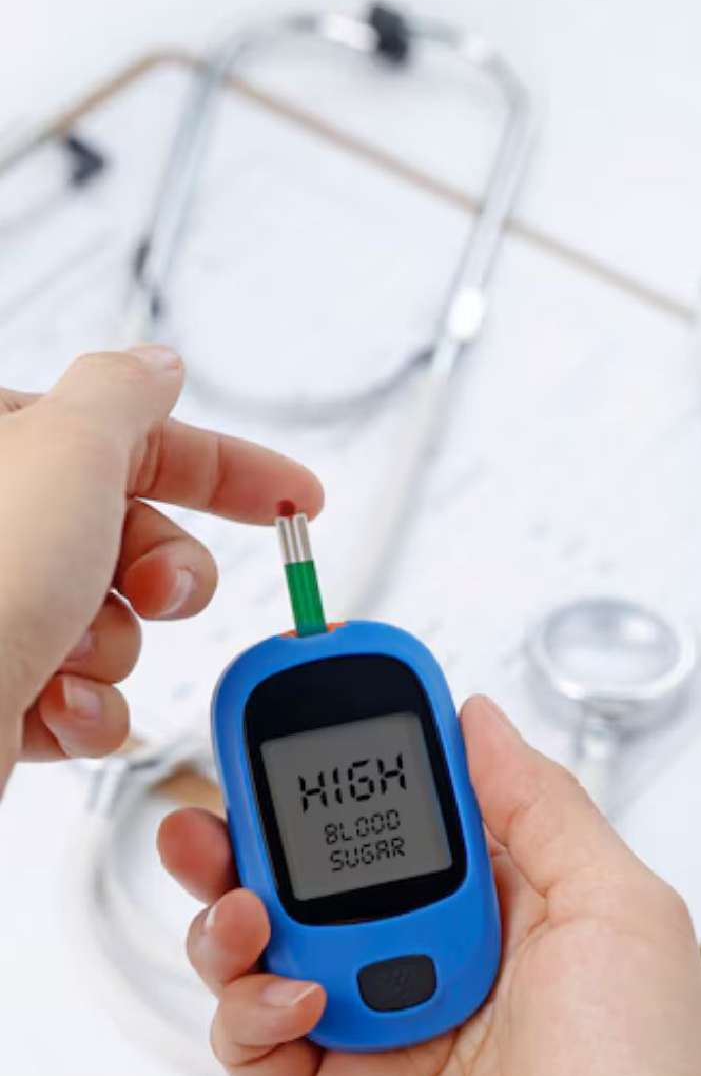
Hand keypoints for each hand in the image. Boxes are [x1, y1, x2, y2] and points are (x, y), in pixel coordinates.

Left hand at [0, 345, 321, 785]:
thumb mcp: (69, 448)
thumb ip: (126, 395)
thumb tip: (158, 366)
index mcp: (8, 449)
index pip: (139, 438)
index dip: (230, 468)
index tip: (297, 498)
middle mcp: (5, 525)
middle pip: (138, 537)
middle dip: (167, 575)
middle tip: (158, 591)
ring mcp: (0, 609)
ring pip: (119, 624)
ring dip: (114, 648)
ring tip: (70, 656)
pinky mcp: (0, 686)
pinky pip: (87, 693)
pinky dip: (86, 709)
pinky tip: (54, 705)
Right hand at [160, 699, 700, 1075]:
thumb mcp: (617, 908)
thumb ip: (539, 801)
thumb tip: (478, 718)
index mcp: (488, 902)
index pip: (397, 809)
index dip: (346, 758)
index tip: (304, 711)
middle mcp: (420, 956)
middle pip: (308, 870)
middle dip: (251, 826)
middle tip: (221, 795)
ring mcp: (368, 1025)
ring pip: (260, 943)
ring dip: (228, 907)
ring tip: (241, 901)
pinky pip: (250, 1036)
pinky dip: (250, 1003)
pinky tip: (298, 993)